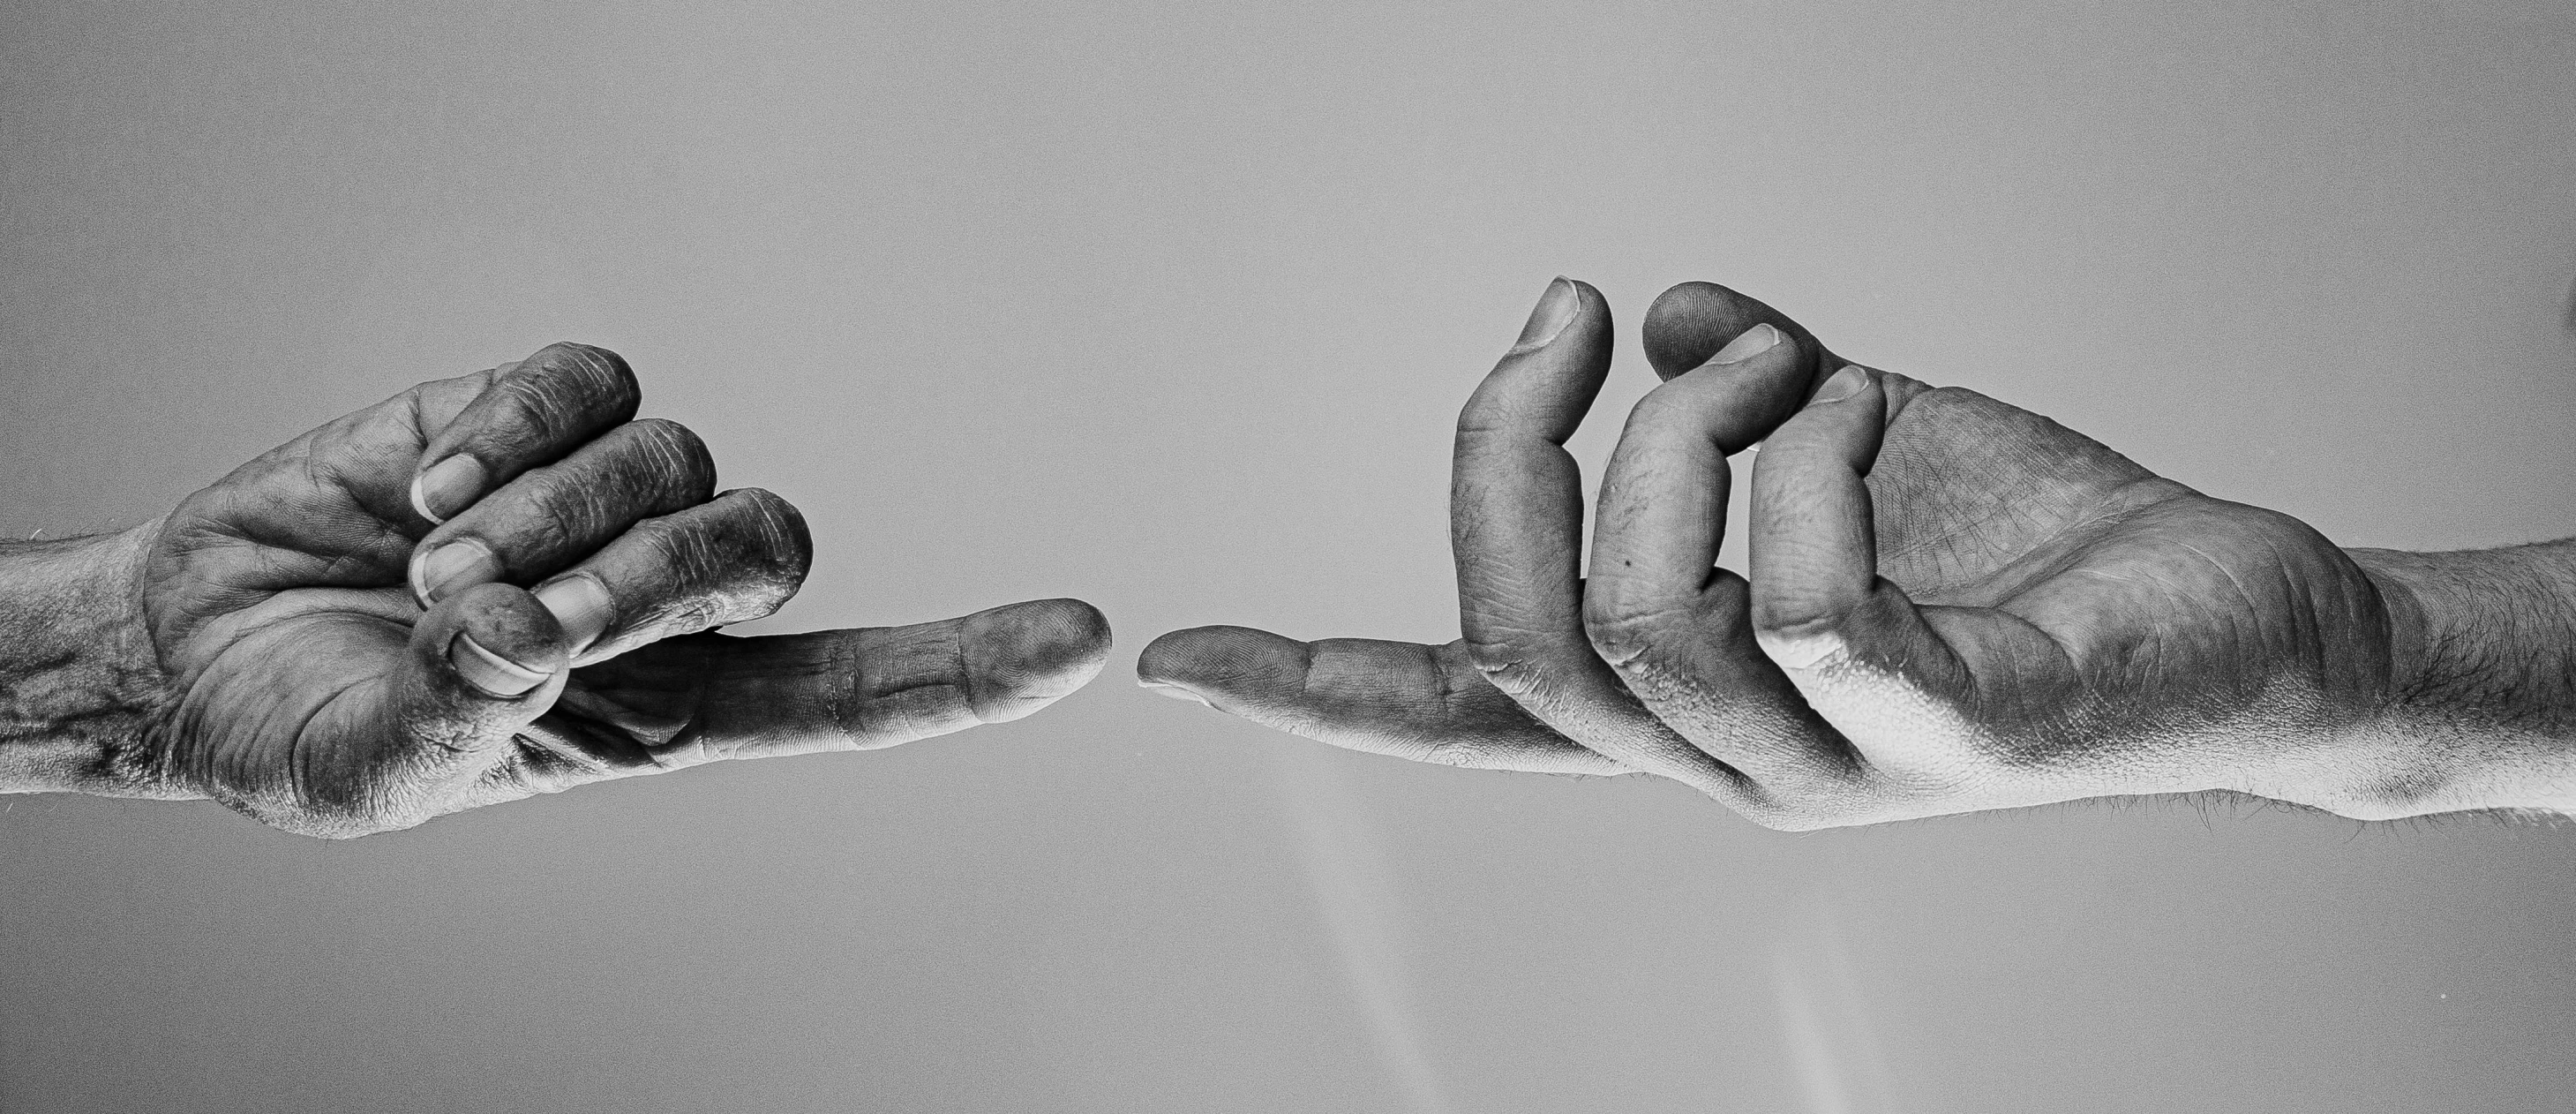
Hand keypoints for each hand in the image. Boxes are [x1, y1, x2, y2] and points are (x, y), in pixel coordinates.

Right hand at [114, 343, 1106, 836]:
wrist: (194, 654)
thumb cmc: (314, 732)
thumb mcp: (378, 771)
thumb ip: (450, 720)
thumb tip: (509, 634)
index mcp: (674, 710)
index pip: (858, 689)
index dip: (971, 665)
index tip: (1084, 639)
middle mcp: (662, 599)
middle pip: (769, 541)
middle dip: (654, 575)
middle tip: (509, 619)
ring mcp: (600, 496)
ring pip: (678, 455)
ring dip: (559, 510)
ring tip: (430, 566)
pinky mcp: (522, 414)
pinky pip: (585, 377)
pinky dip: (517, 420)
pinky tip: (428, 484)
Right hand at [1140, 279, 2451, 827]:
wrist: (2256, 631)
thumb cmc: (2037, 551)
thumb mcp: (1850, 439)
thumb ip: (1736, 393)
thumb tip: (1652, 318)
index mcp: (1683, 702)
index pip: (1463, 711)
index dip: (1308, 683)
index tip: (1162, 662)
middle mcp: (1730, 762)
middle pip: (1521, 641)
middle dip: (1501, 456)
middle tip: (1553, 316)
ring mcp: (1836, 768)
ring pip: (1650, 622)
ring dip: (1689, 435)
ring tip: (1777, 360)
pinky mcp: (1957, 736)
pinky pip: (1819, 616)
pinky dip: (1810, 465)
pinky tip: (1855, 400)